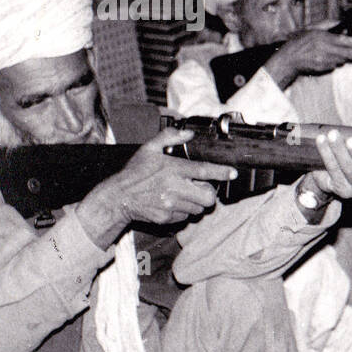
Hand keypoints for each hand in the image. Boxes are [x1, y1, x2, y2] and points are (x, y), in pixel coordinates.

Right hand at [78, 128, 239, 246]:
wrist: (118, 197)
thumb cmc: (134, 172)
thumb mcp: (149, 149)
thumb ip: (170, 137)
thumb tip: (189, 133)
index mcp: (172, 169)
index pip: (203, 170)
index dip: (221, 172)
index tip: (233, 173)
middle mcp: (173, 188)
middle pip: (208, 197)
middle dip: (208, 193)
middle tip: (200, 187)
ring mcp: (170, 205)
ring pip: (199, 208)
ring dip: (196, 202)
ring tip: (184, 194)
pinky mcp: (167, 218)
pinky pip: (186, 216)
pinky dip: (184, 211)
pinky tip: (174, 202)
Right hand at [264, 26, 351, 87]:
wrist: (288, 59)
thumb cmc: (299, 42)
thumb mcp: (311, 29)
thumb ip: (327, 25)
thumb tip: (340, 22)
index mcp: (322, 38)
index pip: (341, 40)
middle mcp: (324, 50)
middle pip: (346, 53)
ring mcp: (323, 61)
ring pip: (341, 60)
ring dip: (346, 58)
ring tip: (351, 55)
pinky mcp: (322, 69)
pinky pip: (333, 65)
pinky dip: (335, 62)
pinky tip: (330, 58)